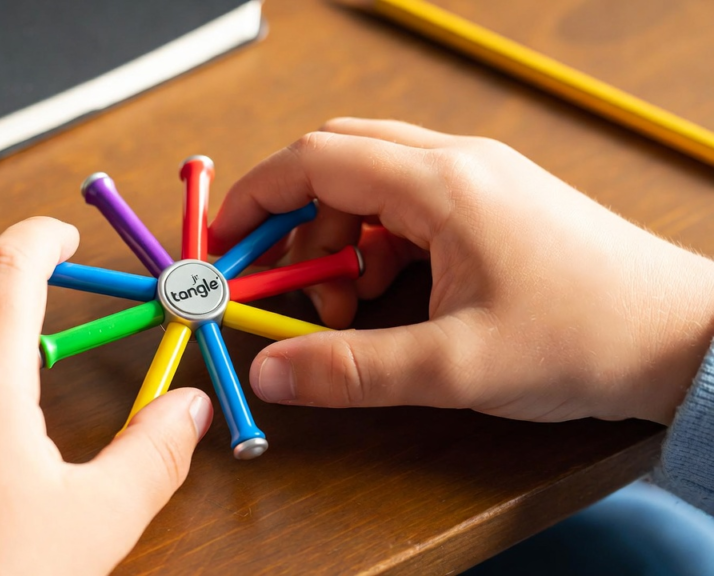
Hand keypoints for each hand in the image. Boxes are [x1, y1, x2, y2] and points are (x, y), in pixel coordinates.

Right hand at [209, 118, 713, 424]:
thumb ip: (351, 369)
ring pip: (370, 183)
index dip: (256, 198)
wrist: (682, 338)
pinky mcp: (490, 203)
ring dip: (336, 238)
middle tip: (278, 281)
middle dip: (293, 221)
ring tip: (345, 303)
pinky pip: (406, 205)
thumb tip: (270, 370)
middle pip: (336, 161)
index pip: (315, 160)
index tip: (225, 244)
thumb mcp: (455, 367)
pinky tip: (387, 292)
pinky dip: (375, 243)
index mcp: (443, 184)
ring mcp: (477, 179)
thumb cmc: (588, 337)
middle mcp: (457, 164)